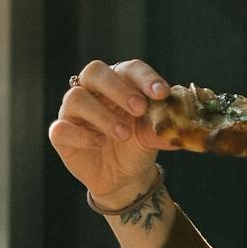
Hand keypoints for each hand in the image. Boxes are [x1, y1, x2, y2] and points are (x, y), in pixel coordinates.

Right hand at [48, 59, 171, 205]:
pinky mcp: (61, 134)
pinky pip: (61, 127)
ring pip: (76, 97)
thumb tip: (185, 123)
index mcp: (119, 82)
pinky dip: (82, 135)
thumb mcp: (155, 135)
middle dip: (118, 88)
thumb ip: (166, 125)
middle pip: (95, 72)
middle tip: (139, 109)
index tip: (162, 93)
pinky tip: (98, 143)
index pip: (129, 69)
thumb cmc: (137, 145)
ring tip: (124, 134)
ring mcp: (74, 111)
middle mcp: (93, 90)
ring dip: (103, 115)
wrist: (124, 178)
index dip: (145, 78)